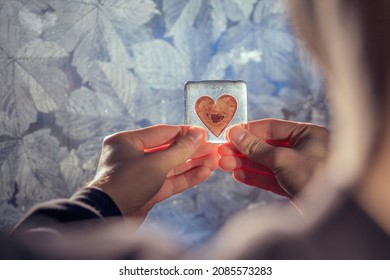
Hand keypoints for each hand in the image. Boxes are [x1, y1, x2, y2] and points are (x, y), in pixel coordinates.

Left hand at [87, 125, 217, 217]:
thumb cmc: (127, 183)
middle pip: (169, 150)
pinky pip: (169, 181)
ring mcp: (140, 175)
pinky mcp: (147, 191)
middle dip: (192, 151)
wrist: (109, 217)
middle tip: (214, 149)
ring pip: (171, 167)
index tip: (204, 133)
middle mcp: (132, 156)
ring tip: (215, 161)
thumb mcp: (156, 163)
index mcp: (127, 141)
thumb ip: (179, 149)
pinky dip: (186, 177)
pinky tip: (204, 173)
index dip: (185, 133)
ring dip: (193, 164)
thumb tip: (197, 134)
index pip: (162, 132)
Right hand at [219, 119, 328, 197]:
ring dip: (244, 164)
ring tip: (223, 164)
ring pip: (266, 164)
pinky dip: (254, 177)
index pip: (272, 128)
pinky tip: (238, 175)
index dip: (248, 131)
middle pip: (266, 147)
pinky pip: (270, 179)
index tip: (228, 134)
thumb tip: (235, 134)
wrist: (334, 217)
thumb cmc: (316, 178)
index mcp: (308, 134)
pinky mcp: (293, 186)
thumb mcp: (282, 159)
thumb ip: (257, 147)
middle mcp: (304, 149)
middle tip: (222, 152)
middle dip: (243, 150)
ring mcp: (298, 169)